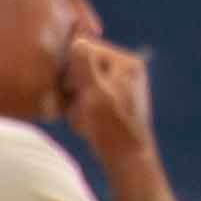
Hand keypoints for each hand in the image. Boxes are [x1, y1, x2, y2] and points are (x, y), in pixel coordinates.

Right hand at [56, 27, 157, 156]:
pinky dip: (81, 112)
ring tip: (85, 121)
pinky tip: (87, 125)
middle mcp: (126, 69)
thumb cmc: (112, 128)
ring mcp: (119, 86)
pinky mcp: (112, 102)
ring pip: (79, 85)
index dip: (72, 72)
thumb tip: (77, 40)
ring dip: (75, 103)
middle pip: (81, 68)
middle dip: (73, 90)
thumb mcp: (95, 93)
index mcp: (126, 62)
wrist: (128, 160)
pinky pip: (85, 99)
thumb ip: (85, 65)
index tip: (76, 94)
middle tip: (82, 110)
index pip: (85, 50)